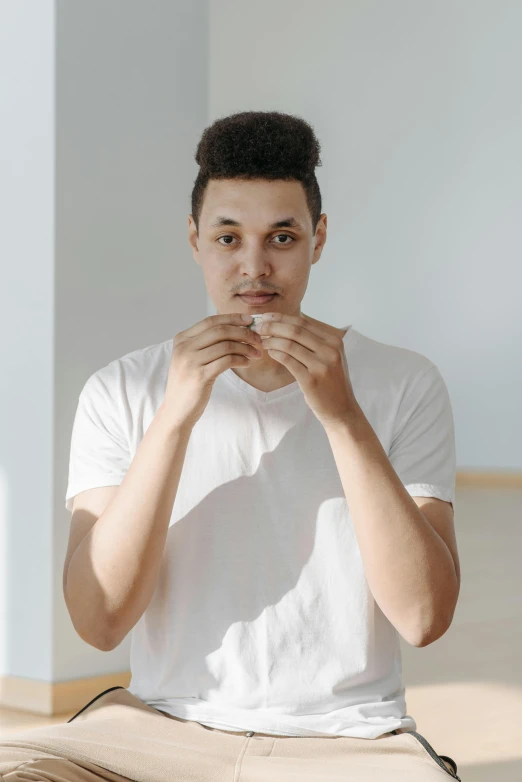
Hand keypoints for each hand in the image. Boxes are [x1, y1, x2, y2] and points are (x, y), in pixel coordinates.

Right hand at [162, 313, 262, 427]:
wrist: (177, 410)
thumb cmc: (188, 384)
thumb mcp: (192, 358)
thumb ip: (206, 343)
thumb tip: (235, 329)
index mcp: (182, 339)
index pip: (211, 321)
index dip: (232, 318)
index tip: (250, 321)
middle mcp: (184, 347)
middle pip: (220, 330)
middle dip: (244, 332)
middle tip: (258, 339)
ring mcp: (191, 361)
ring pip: (226, 345)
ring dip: (246, 348)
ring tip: (256, 353)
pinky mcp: (200, 376)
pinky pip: (227, 361)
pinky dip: (241, 360)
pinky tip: (248, 363)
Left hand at [256, 312, 357, 427]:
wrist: (342, 409)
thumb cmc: (331, 382)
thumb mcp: (330, 357)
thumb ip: (314, 341)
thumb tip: (286, 323)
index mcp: (334, 341)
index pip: (303, 322)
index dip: (281, 318)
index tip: (266, 316)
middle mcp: (330, 351)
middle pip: (295, 331)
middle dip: (273, 326)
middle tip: (258, 327)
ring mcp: (321, 366)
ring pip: (289, 345)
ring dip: (271, 340)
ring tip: (262, 341)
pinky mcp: (311, 380)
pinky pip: (288, 361)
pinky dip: (275, 354)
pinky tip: (269, 352)